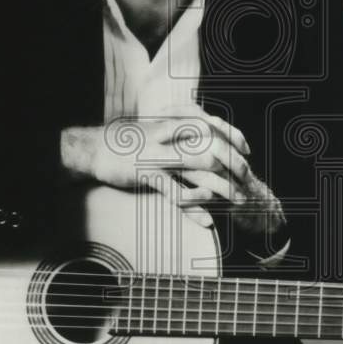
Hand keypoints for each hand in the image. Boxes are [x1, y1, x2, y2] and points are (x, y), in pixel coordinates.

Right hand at [60, 105, 249, 226]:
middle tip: (245, 180)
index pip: (213, 125)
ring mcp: (161, 156)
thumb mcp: (157, 128)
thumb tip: (205, 136)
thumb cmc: (130, 140)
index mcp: (174, 123)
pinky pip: (178, 194)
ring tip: (236, 201)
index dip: (234, 136)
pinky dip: (196, 208)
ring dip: (223, 189)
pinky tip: (208, 220)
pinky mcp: (149, 175)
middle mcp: (170, 137)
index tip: (247, 150)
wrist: (96, 147)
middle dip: (235, 165)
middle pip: (214, 148)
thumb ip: (180, 131)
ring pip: (202, 171)